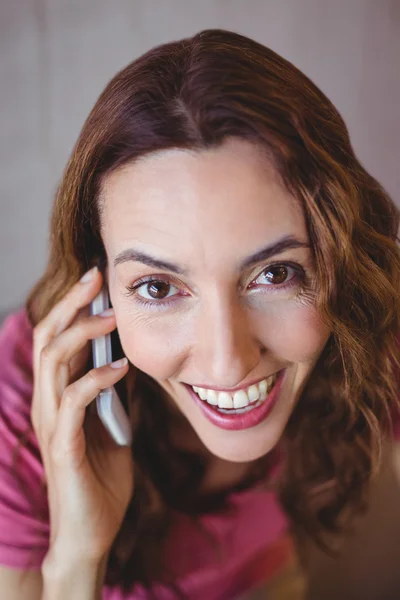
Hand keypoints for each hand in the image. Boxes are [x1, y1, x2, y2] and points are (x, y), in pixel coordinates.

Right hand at [31, 266, 133, 564]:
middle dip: (70, 305)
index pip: (57, 339)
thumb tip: (129, 360)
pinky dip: (96, 379)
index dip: (73, 307)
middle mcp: (48, 403)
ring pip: (53, 362)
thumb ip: (114, 394)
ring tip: (112, 317)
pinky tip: (120, 369)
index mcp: (58, 395)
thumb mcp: (113, 425)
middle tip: (96, 278)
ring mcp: (52, 423)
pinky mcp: (63, 445)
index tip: (98, 281)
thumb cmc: (101, 478)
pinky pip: (73, 401)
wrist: (90, 531)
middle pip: (47, 339)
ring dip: (83, 334)